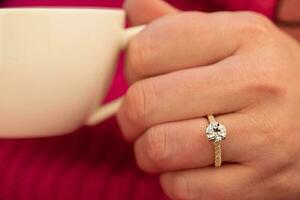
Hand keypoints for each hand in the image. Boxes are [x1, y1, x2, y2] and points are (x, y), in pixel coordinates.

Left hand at [117, 1, 299, 198]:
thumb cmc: (262, 77)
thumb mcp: (230, 38)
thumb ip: (175, 25)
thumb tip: (131, 8)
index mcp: (242, 35)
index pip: (147, 49)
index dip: (131, 68)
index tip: (141, 78)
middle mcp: (256, 81)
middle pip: (145, 102)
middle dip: (129, 116)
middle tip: (139, 119)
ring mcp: (263, 136)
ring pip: (159, 147)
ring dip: (146, 151)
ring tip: (159, 144)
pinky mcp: (260, 182)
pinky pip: (182, 187)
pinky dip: (171, 179)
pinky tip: (186, 166)